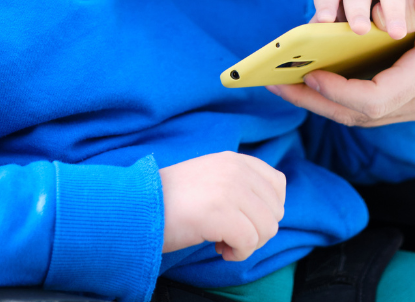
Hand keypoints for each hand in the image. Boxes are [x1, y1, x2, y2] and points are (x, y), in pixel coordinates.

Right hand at [160, 152, 286, 260]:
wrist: (137, 206)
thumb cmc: (171, 201)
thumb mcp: (211, 179)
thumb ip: (238, 185)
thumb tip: (268, 212)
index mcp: (235, 160)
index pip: (278, 185)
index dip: (266, 210)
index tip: (242, 219)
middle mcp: (236, 170)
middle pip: (275, 211)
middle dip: (257, 231)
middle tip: (230, 234)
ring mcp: (229, 189)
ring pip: (267, 228)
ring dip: (248, 244)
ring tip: (222, 241)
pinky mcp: (221, 212)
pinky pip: (250, 242)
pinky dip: (237, 253)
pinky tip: (218, 248)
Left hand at [270, 0, 414, 125]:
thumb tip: (376, 16)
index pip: (376, 99)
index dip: (340, 91)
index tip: (312, 73)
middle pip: (359, 114)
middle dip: (314, 100)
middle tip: (275, 81)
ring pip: (360, 114)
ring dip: (320, 101)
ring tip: (284, 80)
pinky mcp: (412, 98)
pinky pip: (369, 105)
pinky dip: (338, 95)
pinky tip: (314, 76)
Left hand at [310, 0, 414, 38]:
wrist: (404, 1)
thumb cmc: (367, 16)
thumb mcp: (345, 15)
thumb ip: (333, 22)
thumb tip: (317, 32)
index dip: (325, 1)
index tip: (324, 19)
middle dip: (357, 8)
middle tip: (360, 29)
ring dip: (392, 9)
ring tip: (396, 33)